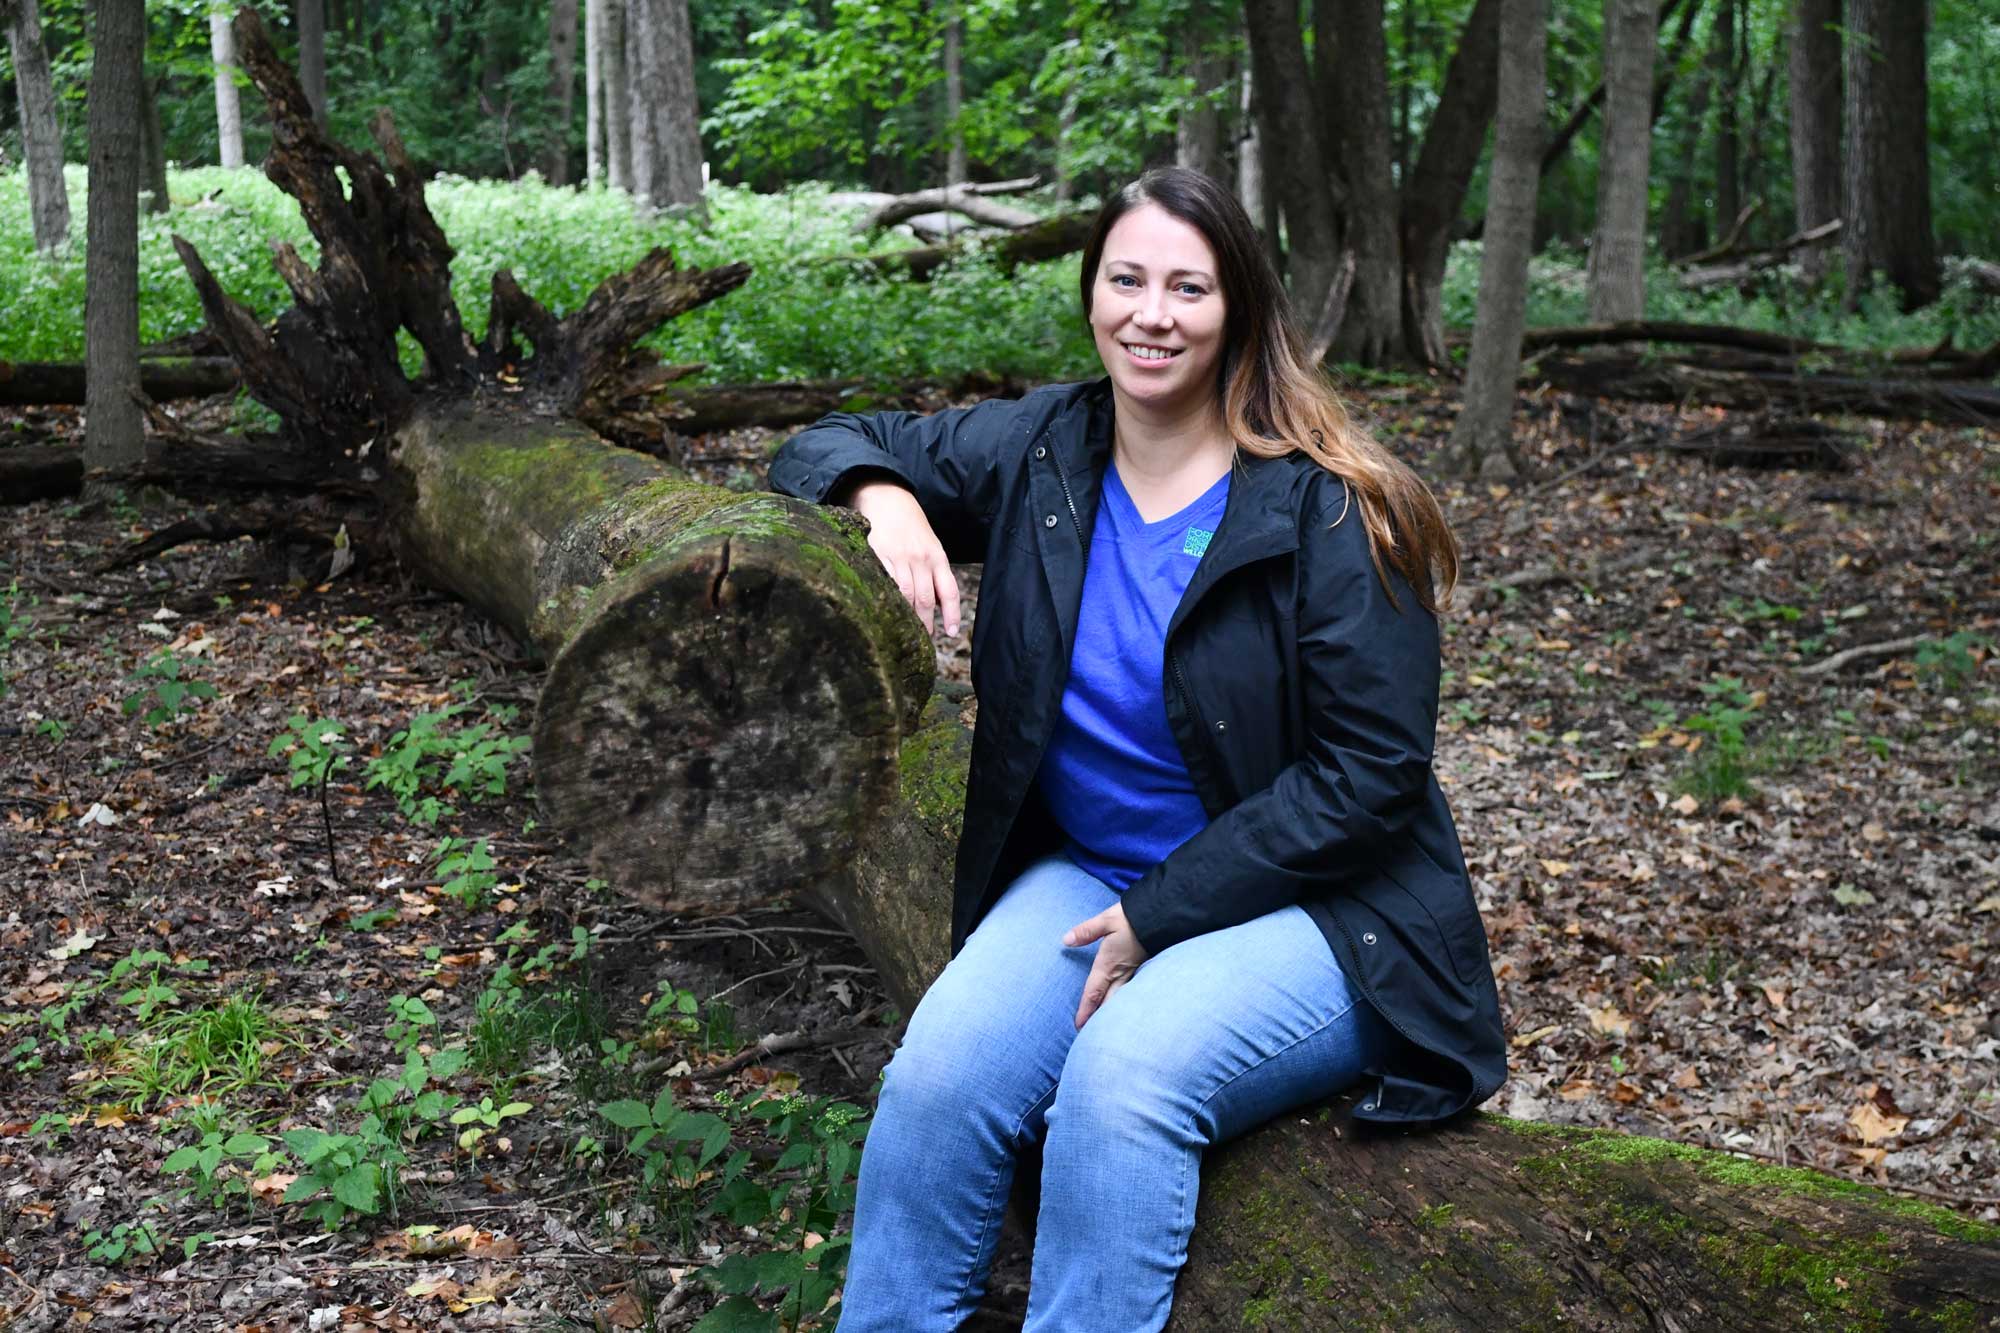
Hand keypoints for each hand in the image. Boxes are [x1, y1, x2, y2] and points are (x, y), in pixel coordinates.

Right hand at [847, 481, 961, 637]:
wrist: (885, 498)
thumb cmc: (909, 526)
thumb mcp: (929, 545)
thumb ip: (933, 573)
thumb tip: (935, 605)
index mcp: (936, 556)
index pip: (949, 590)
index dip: (951, 614)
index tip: (950, 633)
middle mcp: (920, 558)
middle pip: (924, 599)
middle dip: (924, 624)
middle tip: (922, 641)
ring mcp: (898, 557)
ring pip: (905, 595)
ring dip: (906, 618)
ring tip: (904, 633)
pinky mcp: (877, 555)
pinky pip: (884, 583)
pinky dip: (887, 601)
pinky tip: (885, 612)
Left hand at [1063, 902, 1149, 1029]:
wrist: (1163, 916)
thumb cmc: (1133, 918)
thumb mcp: (1106, 921)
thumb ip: (1086, 932)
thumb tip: (1066, 940)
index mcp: (1108, 964)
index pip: (1093, 993)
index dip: (1086, 1011)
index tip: (1079, 1027)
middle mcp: (1121, 973)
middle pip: (1108, 1002)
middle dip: (1099, 1019)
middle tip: (1090, 1035)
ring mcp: (1134, 972)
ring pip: (1121, 999)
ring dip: (1113, 1012)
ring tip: (1107, 1026)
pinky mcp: (1144, 968)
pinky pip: (1133, 990)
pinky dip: (1126, 1001)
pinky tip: (1126, 1005)